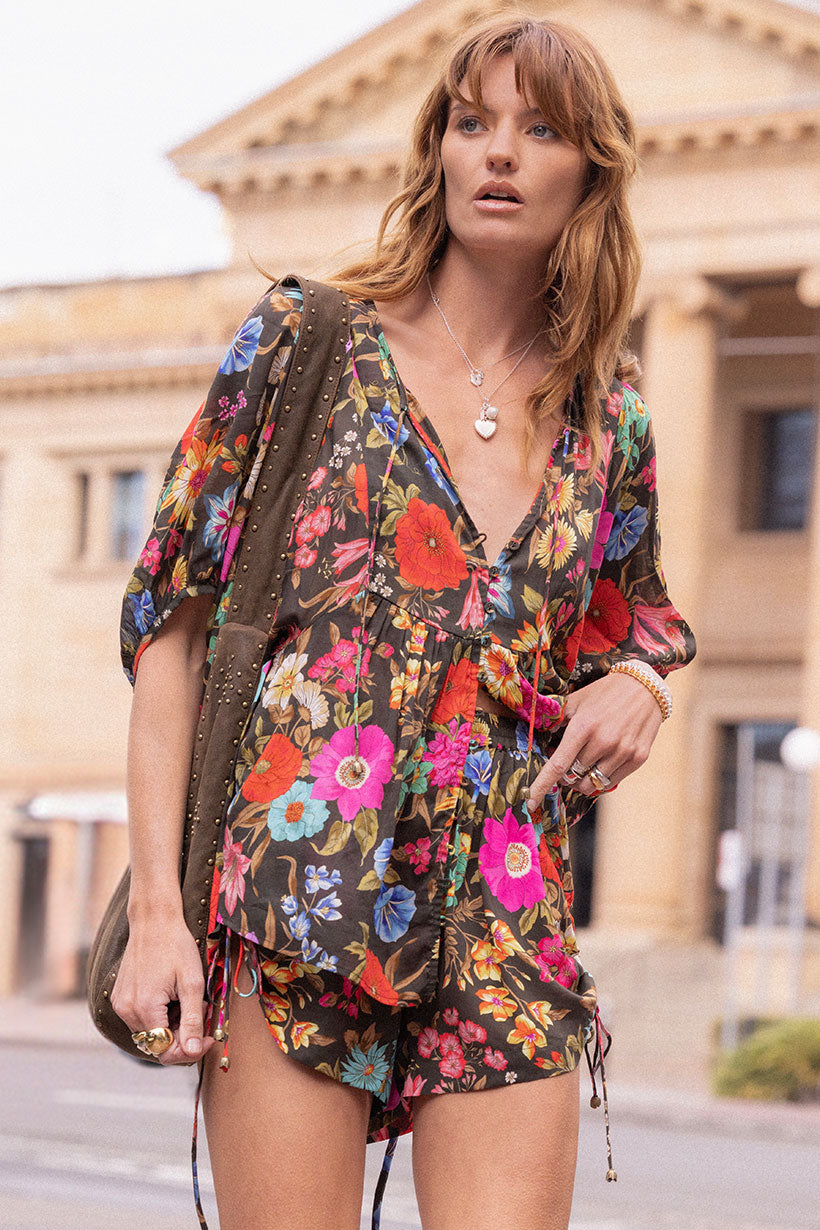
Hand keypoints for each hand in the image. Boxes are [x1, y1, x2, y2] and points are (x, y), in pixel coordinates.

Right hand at [111, 913, 214, 1065]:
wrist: (154, 920)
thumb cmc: (176, 946)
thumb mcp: (192, 983)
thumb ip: (193, 1020)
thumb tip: (194, 1052)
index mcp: (145, 1008)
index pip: (165, 1051)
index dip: (189, 1049)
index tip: (208, 1037)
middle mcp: (126, 1010)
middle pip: (157, 1044)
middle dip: (182, 1035)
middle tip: (201, 1010)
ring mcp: (120, 1004)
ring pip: (150, 1033)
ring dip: (171, 1025)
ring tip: (186, 1000)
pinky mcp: (119, 998)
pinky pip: (140, 1020)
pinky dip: (158, 1016)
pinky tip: (171, 996)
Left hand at [526, 670, 663, 809]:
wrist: (645, 686)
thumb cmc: (605, 693)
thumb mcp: (577, 700)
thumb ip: (557, 720)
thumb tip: (542, 738)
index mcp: (583, 727)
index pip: (558, 765)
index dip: (542, 785)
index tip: (531, 802)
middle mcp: (603, 742)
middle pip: (573, 776)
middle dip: (565, 774)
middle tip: (568, 762)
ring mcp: (622, 752)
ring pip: (591, 784)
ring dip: (582, 780)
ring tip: (584, 764)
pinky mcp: (638, 758)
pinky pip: (610, 782)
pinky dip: (600, 779)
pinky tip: (600, 765)